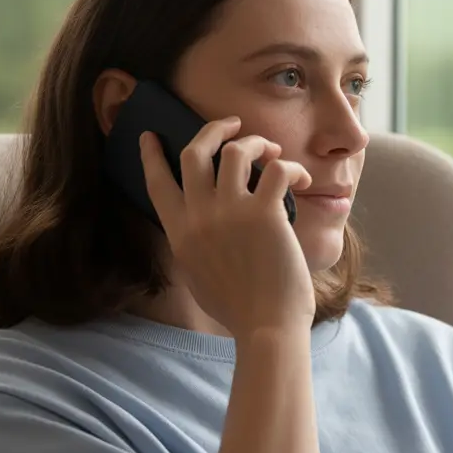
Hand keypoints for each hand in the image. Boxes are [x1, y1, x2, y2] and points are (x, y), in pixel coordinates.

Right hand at [139, 116, 315, 337]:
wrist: (266, 328)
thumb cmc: (240, 309)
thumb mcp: (198, 274)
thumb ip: (193, 244)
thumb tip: (199, 225)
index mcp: (180, 233)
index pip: (157, 184)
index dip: (151, 155)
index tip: (150, 136)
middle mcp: (199, 217)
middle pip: (194, 152)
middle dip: (213, 130)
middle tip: (231, 125)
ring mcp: (231, 213)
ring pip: (235, 151)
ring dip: (255, 143)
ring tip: (271, 151)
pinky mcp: (265, 214)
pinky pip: (277, 170)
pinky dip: (291, 168)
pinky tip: (302, 181)